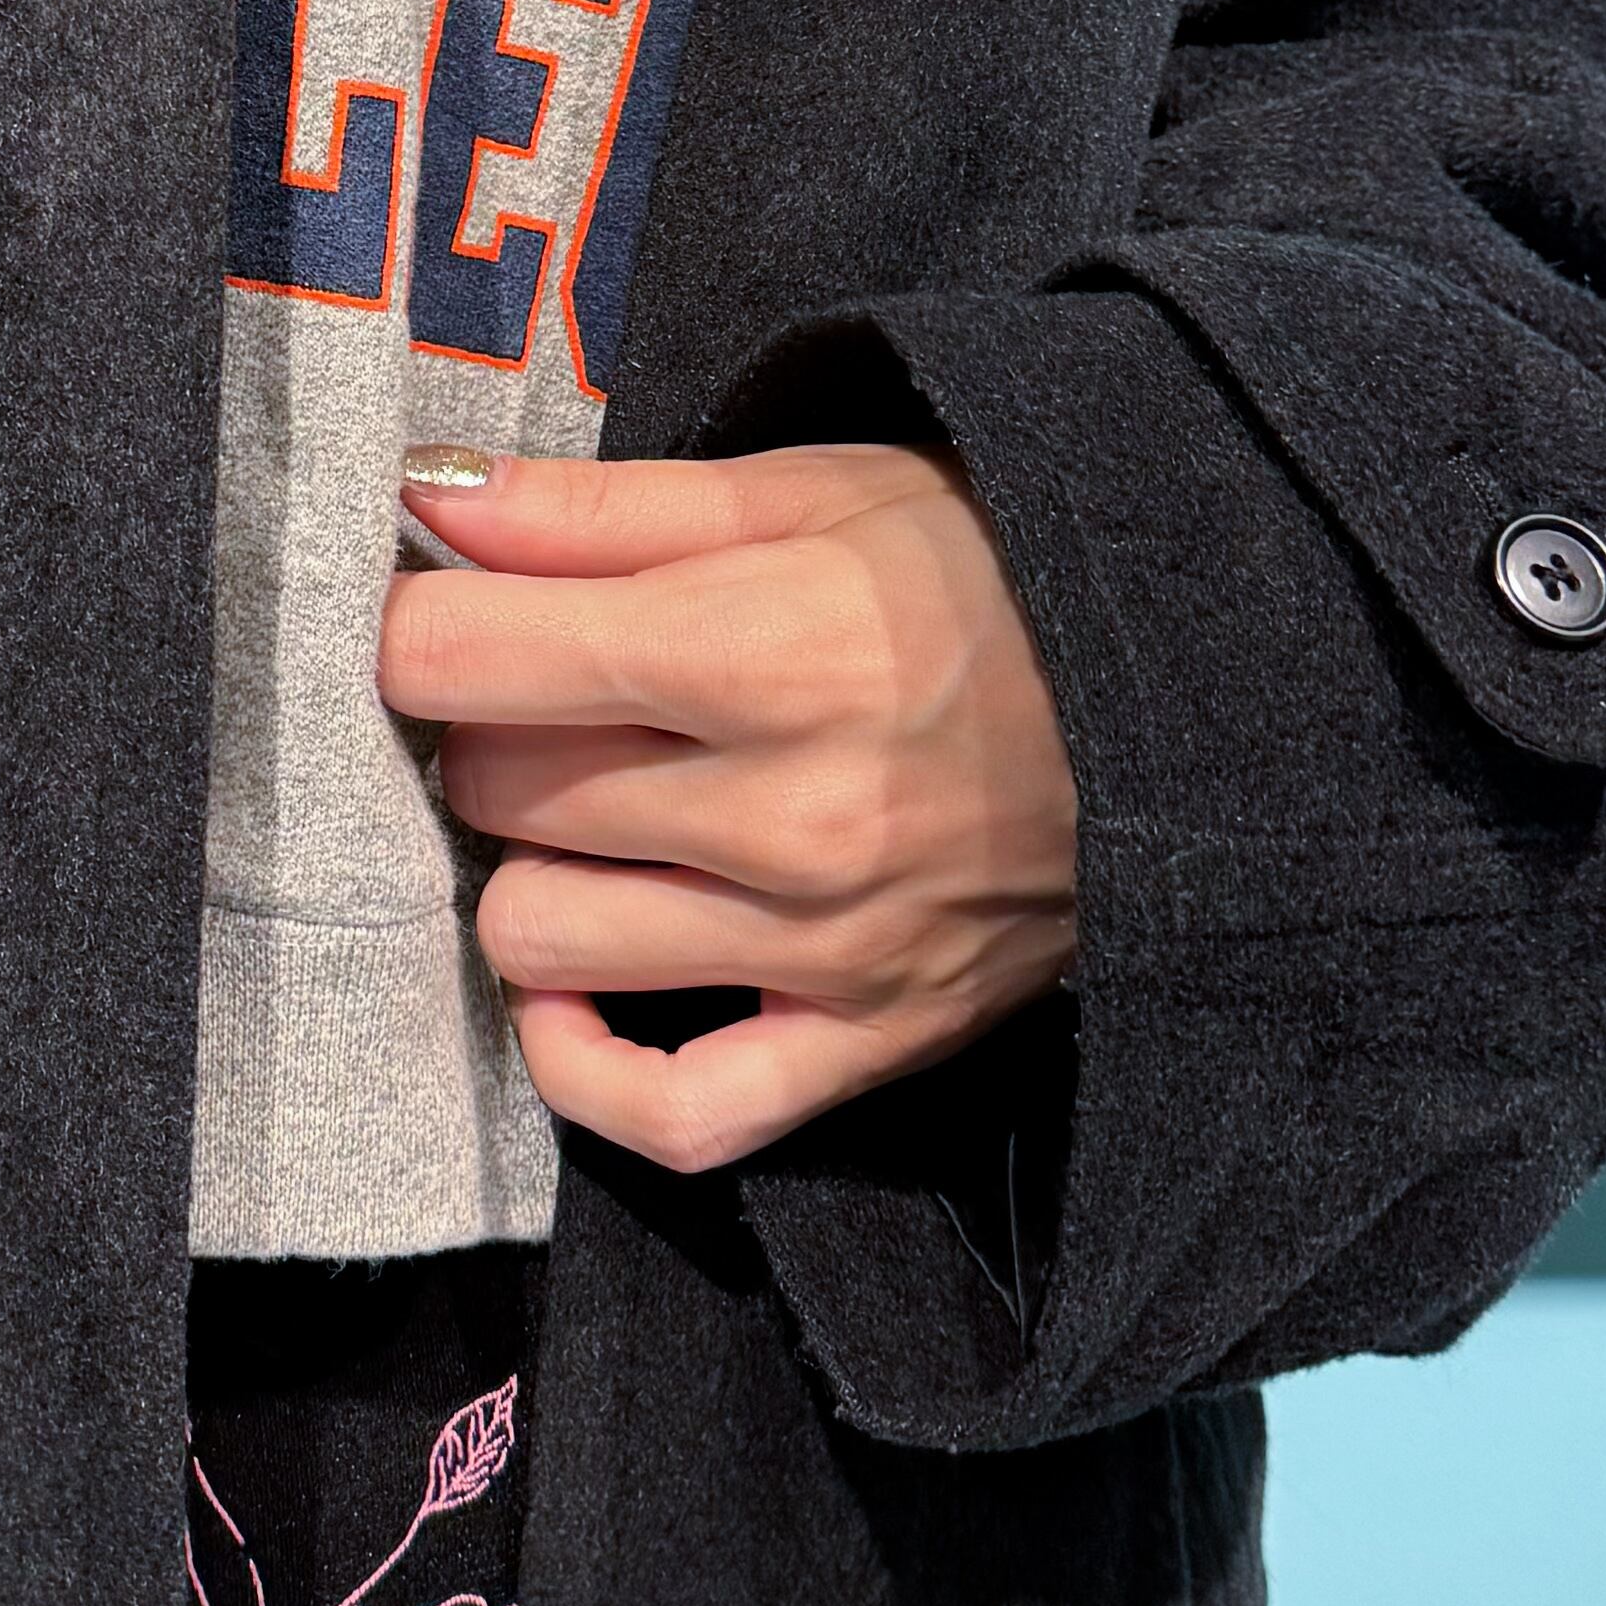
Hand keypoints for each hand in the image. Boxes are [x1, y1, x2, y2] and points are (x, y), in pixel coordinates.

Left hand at [373, 441, 1079, 1178]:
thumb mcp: (798, 488)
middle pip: (495, 788)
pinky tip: (582, 982)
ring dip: (533, 866)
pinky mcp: (866, 1043)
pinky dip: (586, 1061)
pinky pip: (669, 1116)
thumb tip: (421, 498)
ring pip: (540, 936)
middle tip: (554, 693)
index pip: (461, 660)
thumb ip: (594, 509)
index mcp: (763, 648)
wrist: (1185, 696)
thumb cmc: (977, 566)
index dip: (420, 625)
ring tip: (592, 811)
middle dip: (490, 729)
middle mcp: (787, 814)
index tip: (451, 611)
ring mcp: (826, 948)